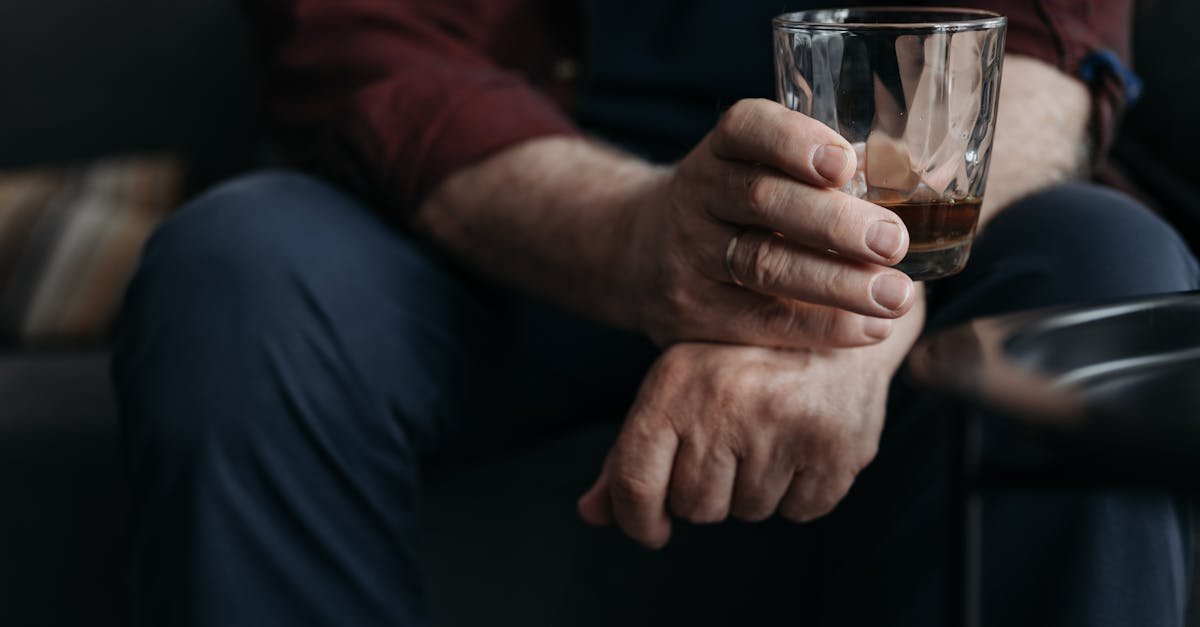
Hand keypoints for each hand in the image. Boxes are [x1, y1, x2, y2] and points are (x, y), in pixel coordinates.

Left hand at [577, 341, 893, 547]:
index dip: (637, 521)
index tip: (652, 531)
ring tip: (772, 433)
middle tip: (731, 447)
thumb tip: (590, 515)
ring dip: (755, 488)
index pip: (635, 482)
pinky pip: (800, 511)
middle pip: (695, 507)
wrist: (838, 310)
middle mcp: (726, 402)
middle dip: (708, 493)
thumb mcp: (677, 385)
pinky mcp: (837, 446)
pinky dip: (799, 491)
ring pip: (749, 511)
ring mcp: (785, 424)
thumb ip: (630, 451)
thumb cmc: (740, 356)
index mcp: (675, 382)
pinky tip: (804, 442)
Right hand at [625, 98, 914, 349]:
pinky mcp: (689, 312)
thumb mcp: (754, 171)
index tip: (845, 163)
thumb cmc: (732, 207)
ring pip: (760, 265)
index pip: (747, 130)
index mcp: (719, 150)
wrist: (637, 254)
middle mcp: (696, 196)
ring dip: (836, 282)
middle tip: (895, 242)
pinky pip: (757, 320)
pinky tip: (868, 330)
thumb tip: (910, 176)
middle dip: (834, 222)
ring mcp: (688, 255)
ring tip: (896, 296)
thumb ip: (818, 172)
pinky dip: (819, 326)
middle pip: (761, 201)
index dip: (793, 142)